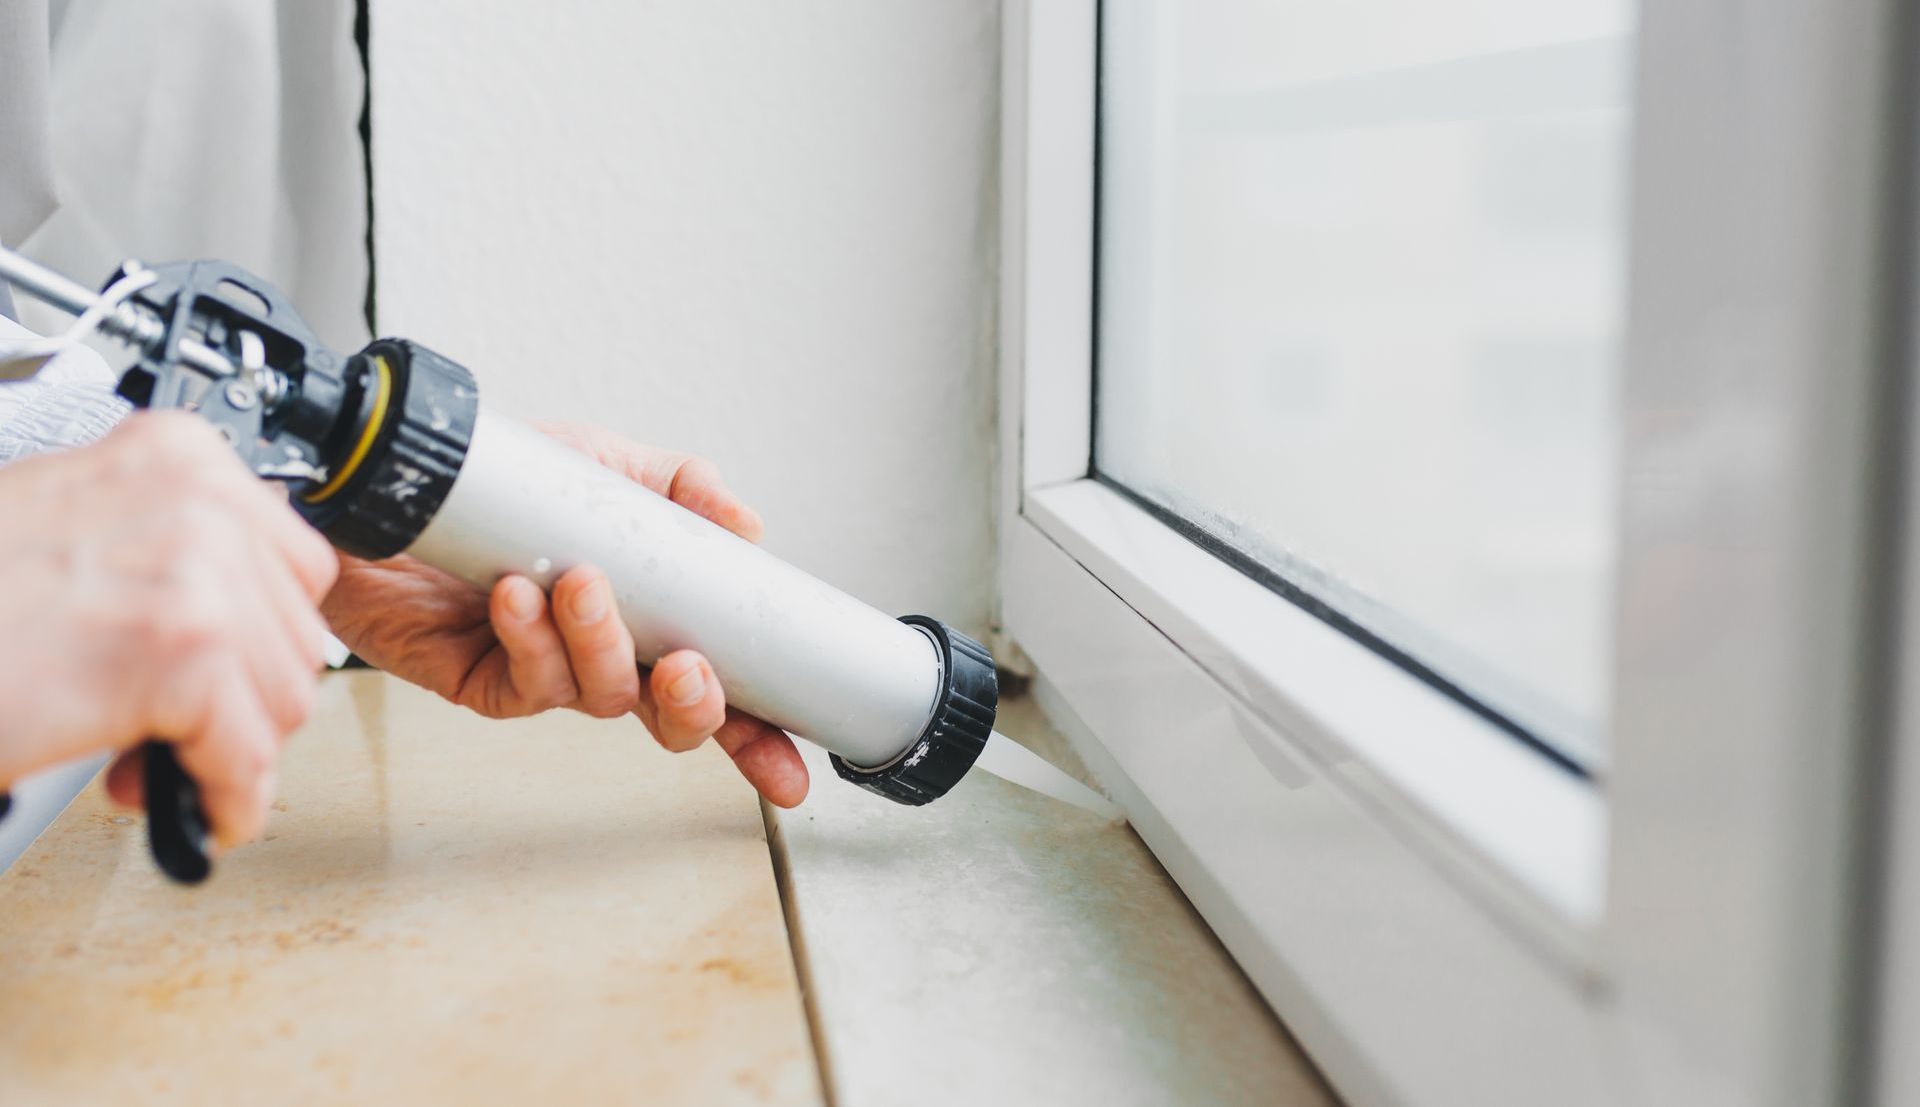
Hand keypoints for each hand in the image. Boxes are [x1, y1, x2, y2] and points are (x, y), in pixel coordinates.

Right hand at [0, 413, 337, 847]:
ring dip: (222, 750)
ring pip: (285, 700)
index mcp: (178, 456)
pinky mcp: (182, 654)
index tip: (218, 672)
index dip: (256, 637)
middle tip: (170, 726)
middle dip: (242, 700)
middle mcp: (199, 500)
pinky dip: (223, 797)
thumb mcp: (78, 527)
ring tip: (144, 753)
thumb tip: (249, 615)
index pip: (296, 565)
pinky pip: (247, 755)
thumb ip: (169, 548)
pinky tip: (176, 800)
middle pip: (297, 637)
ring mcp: (198, 573)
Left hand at [321, 421, 808, 806]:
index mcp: (648, 617)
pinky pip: (524, 683)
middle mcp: (603, 655)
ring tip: (582, 584)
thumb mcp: (603, 464)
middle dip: (694, 707)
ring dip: (601, 644)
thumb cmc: (498, 482)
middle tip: (689, 668)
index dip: (759, 737)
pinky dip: (529, 639)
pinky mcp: (481, 679)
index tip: (793, 774)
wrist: (389, 481)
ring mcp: (545, 672)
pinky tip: (516, 596)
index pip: (719, 687)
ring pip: (600, 696)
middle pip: (671, 719)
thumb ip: (682, 486)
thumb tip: (749, 527)